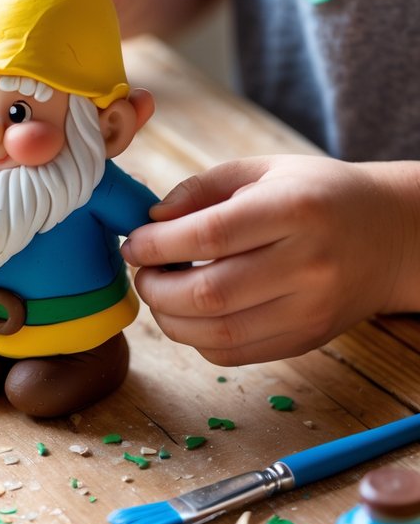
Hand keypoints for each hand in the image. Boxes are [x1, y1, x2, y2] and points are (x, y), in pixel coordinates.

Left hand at [122, 155, 419, 365]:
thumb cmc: (318, 194)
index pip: (212, 235)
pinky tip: (190, 314)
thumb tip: (152, 220)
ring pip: (218, 333)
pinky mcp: (306, 339)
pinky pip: (235, 353)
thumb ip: (203, 188)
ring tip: (161, 292)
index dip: (159, 244)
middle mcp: (306, 263)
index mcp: (295, 209)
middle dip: (157, 287)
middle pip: (210, 293)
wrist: (389, 236)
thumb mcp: (264, 170)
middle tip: (142, 270)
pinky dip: (197, 339)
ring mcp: (309, 309)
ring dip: (170, 318)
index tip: (134, 241)